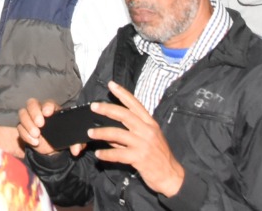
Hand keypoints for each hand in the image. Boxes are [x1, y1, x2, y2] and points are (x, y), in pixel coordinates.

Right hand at [18, 97, 82, 155]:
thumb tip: (76, 151)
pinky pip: (19, 127)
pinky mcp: (23, 127)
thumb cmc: (63, 137)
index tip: (48, 114)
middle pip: (31, 103)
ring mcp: (29, 118)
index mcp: (53, 109)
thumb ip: (77, 144)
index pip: (48, 103)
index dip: (47, 106)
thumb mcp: (73, 141)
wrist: (52, 148)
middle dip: (34, 112)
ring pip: (22, 113)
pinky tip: (34, 142)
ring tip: (36, 135)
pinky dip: (25, 135)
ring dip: (28, 124)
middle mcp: (39, 110)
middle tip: (40, 124)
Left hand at [88, 82, 186, 197]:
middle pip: (125, 115)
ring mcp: (143, 144)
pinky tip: (99, 154)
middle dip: (107, 109)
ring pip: (118, 134)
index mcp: (150, 124)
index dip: (123, 94)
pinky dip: (107, 153)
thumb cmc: (159, 156)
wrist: (171, 176)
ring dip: (101, 132)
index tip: (111, 85)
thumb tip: (110, 128)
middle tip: (94, 106)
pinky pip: (118, 154)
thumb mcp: (149, 140)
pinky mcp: (139, 158)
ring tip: (90, 132)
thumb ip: (130, 133)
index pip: (135, 105)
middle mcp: (147, 131)